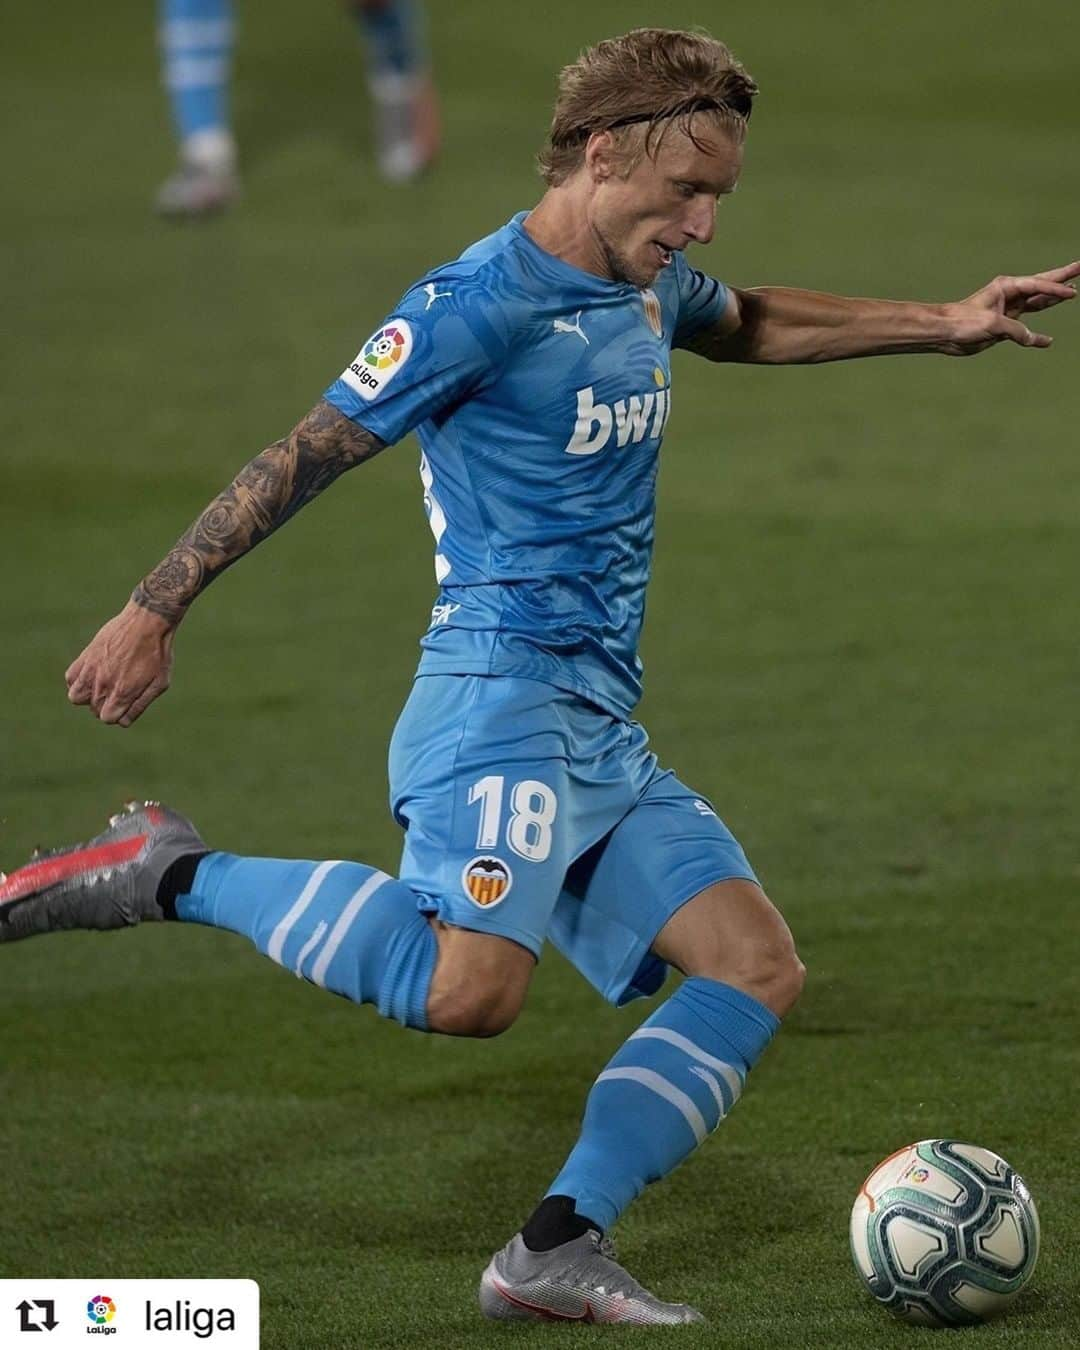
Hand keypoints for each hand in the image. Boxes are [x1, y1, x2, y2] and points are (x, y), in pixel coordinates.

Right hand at [65, 599, 176, 726]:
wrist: (148, 622)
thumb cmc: (158, 653)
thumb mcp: (160, 683)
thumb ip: (140, 704)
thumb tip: (124, 722)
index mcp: (123, 691)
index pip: (107, 718)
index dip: (117, 715)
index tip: (125, 704)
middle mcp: (104, 683)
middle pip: (94, 709)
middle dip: (106, 705)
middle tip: (120, 690)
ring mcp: (92, 669)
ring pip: (76, 697)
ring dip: (88, 696)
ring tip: (102, 686)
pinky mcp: (86, 655)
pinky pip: (70, 677)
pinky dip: (78, 681)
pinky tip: (93, 675)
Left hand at [942, 261, 1078, 354]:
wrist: (944, 333)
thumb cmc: (963, 321)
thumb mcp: (993, 324)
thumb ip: (1016, 329)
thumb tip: (1035, 340)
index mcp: (1007, 287)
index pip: (1038, 286)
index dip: (1056, 289)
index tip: (1072, 292)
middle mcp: (1010, 295)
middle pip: (1043, 285)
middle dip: (1062, 276)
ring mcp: (1008, 310)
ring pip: (1038, 303)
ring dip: (1054, 298)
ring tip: (1073, 289)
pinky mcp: (1004, 326)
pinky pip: (1026, 328)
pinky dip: (1036, 335)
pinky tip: (1047, 340)